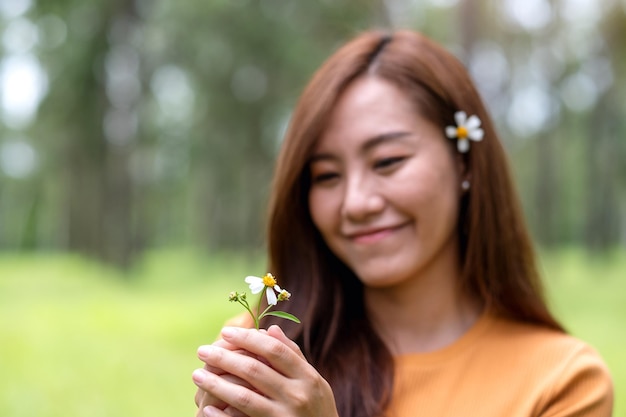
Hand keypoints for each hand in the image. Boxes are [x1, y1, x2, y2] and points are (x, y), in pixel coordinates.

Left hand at [192, 325, 338, 416]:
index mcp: (308, 377)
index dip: (248, 339)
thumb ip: (293, 356)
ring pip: (243, 396)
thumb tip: (270, 329)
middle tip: (202, 350)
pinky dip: (221, 415)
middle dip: (224, 358)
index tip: (226, 332)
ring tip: (197, 375)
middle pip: (254, 370)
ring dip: (216, 384)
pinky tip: (207, 408)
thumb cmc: (317, 409)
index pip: (274, 350)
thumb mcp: (314, 382)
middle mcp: (297, 396)